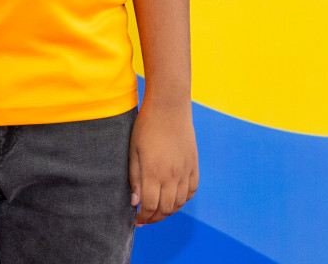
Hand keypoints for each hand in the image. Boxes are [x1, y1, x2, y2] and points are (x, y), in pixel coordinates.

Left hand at [128, 98, 198, 224]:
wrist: (169, 107)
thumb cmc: (146, 126)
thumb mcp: (133, 150)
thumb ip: (134, 178)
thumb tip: (135, 202)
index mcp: (154, 172)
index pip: (150, 206)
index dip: (143, 217)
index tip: (137, 220)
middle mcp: (172, 175)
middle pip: (166, 208)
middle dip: (155, 218)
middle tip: (145, 219)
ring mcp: (185, 171)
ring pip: (180, 203)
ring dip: (168, 211)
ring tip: (158, 211)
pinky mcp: (194, 166)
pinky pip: (191, 191)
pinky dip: (183, 200)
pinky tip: (174, 199)